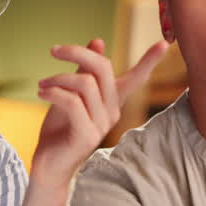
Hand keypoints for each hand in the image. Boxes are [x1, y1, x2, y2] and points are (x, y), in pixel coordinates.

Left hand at [31, 38, 168, 181]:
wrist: (49, 165)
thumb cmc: (61, 129)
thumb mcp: (72, 94)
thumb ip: (85, 70)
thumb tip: (99, 41)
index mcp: (112, 100)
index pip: (136, 78)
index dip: (149, 61)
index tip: (164, 43)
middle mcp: (112, 111)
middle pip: (102, 68)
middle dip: (77, 52)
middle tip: (54, 50)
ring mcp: (102, 124)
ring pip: (84, 83)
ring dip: (58, 78)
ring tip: (42, 85)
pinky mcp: (87, 135)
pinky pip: (72, 102)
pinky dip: (54, 93)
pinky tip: (41, 93)